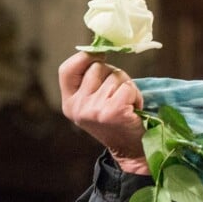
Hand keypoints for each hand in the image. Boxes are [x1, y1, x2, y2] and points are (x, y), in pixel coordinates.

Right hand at [59, 52, 149, 174]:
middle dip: (114, 75)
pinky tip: (134, 110)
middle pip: (97, 67)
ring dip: (128, 88)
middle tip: (121, 95)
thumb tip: (99, 50)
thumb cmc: (118, 123)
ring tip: (128, 106)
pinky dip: (136, 96)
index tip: (99, 56)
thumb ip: (92, 81)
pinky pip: (127, 88)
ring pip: (115, 76)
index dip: (84, 58)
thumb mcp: (96, 103)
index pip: (66, 70)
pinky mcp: (112, 111)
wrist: (132, 152)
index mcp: (69, 104)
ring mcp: (94, 109)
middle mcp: (78, 107)